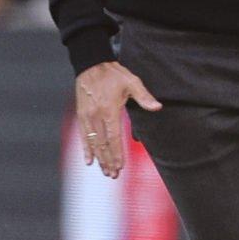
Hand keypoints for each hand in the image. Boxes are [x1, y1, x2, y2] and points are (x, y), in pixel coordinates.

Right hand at [75, 61, 161, 179]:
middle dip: (108, 161)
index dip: (117, 153)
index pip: (114, 137)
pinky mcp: (81, 115)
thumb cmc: (113, 74)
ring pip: (93, 143)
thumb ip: (144, 96)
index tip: (120, 166)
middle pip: (103, 144)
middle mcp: (96, 115)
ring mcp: (87, 116)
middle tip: (113, 175)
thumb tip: (157, 107)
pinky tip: (89, 160)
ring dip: (99, 158)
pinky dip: (86, 149)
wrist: (91, 64)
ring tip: (105, 171)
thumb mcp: (132, 82)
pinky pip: (84, 136)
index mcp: (109, 109)